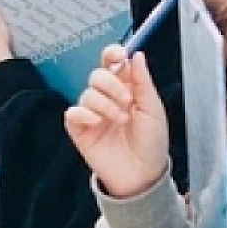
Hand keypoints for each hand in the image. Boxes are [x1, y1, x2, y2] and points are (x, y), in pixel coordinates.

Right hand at [63, 46, 169, 199]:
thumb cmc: (151, 142)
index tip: (120, 56)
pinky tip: (98, 124)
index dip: (113, 54)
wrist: (142, 174)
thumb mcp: (153, 109)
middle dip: (112, 84)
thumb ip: (142, 81)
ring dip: (105, 104)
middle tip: (127, 101)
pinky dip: (86, 114)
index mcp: (125, 88)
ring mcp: (92, 113)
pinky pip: (73, 112)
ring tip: (121, 121)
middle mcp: (106, 97)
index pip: (112, 62)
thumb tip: (136, 54)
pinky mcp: (80, 129)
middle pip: (97, 75)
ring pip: (87, 92)